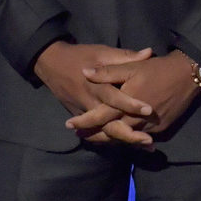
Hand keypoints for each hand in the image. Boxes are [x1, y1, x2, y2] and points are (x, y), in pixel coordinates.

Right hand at [34, 41, 155, 146]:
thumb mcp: (102, 52)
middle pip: (109, 123)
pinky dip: (112, 140)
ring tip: (144, 148)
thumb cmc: (80, 56)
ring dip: (123, 140)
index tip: (148, 110)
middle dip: (129, 134)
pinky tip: (130, 146)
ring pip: (103, 131)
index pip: (114, 97)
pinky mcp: (80, 118)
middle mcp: (90, 102)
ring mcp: (83, 113)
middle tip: (149, 142)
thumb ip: (125, 56)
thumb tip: (149, 53)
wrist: (52, 64)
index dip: (131, 104)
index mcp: (96, 85)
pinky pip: (96, 132)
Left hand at [67, 50, 198, 141]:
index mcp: (125, 103)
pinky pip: (140, 136)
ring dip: (110, 138)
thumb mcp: (130, 67)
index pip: (100, 116)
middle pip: (111, 132)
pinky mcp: (160, 129)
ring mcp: (149, 126)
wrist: (187, 76)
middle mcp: (135, 118)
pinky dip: (128, 137)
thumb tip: (85, 72)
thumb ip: (107, 73)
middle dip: (94, 135)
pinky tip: (120, 135)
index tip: (69, 124)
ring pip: (125, 137)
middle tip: (80, 135)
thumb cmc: (156, 69)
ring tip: (95, 137)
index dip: (84, 121)